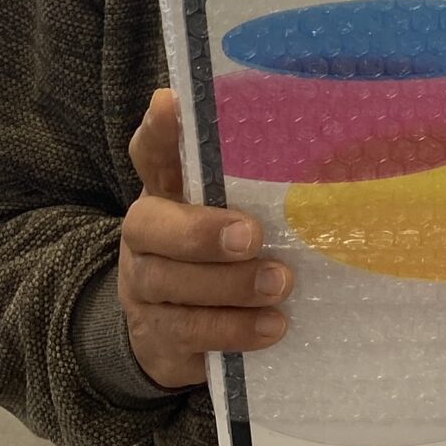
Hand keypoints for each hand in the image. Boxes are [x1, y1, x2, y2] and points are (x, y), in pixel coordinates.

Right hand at [119, 88, 291, 388]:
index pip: (150, 152)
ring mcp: (143, 292)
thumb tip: (302, 124)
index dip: (159, 130)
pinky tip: (272, 327)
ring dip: (228, 287)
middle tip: (252, 236)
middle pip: (150, 228)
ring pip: (168, 286)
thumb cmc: (220, 256)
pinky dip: (232, 331)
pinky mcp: (158, 340)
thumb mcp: (233, 214)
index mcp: (164, 193)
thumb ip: (252, 179)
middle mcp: (143, 239)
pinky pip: (187, 337)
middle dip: (200, 233)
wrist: (173, 333)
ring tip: (279, 284)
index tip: (173, 104)